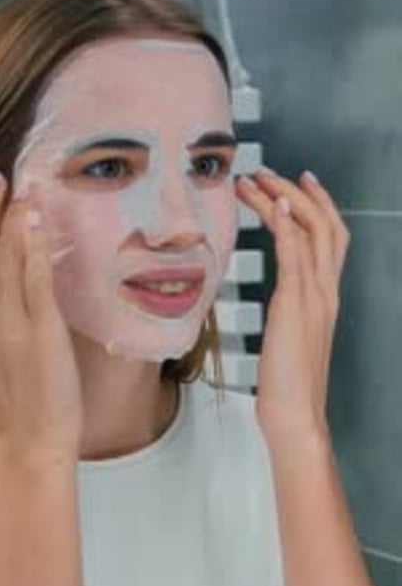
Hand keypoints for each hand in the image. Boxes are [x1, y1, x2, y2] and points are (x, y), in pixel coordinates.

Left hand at [235, 168, 349, 443]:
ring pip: (309, 230)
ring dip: (282, 198)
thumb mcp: (290, 340)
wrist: (297, 415)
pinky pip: (295, 253)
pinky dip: (285, 224)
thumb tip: (279, 302)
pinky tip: (272, 204)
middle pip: (325, 225)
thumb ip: (290, 315)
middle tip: (270, 171)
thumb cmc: (288, 385)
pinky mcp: (295, 303)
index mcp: (326, 299)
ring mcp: (315, 295)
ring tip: (255, 178)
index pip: (330, 240)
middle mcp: (326, 291)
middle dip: (299, 193)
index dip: (317, 207)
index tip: (297, 184)